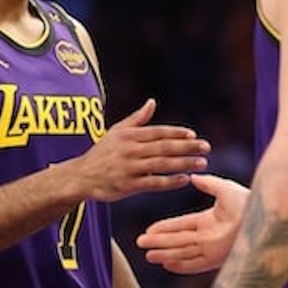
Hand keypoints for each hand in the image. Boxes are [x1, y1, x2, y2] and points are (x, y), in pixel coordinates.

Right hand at [73, 98, 209, 202]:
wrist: (81, 176)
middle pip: (164, 147)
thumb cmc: (101, 152)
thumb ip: (137, 118)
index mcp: (129, 135)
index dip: (176, 133)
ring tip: (201, 163)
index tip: (193, 135)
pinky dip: (170, 182)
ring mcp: (130, 168)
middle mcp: (131, 150)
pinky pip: (154, 183)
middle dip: (187, 147)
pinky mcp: (129, 185)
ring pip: (162, 164)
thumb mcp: (116, 131)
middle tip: (206, 147)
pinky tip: (185, 179)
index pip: (158, 132)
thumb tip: (152, 102)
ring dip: (184, 163)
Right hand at [137, 173, 247, 272]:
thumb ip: (208, 183)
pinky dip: (181, 265)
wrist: (262, 216)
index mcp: (208, 221)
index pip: (181, 225)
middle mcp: (208, 236)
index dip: (164, 228)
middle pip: (177, 240)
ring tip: (148, 255)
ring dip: (165, 253)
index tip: (149, 229)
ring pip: (182, 252)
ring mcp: (212, 249)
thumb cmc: (247, 201)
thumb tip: (194, 176)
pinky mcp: (217, 259)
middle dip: (158, 242)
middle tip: (140, 242)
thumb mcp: (224, 188)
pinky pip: (195, 264)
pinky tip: (166, 264)